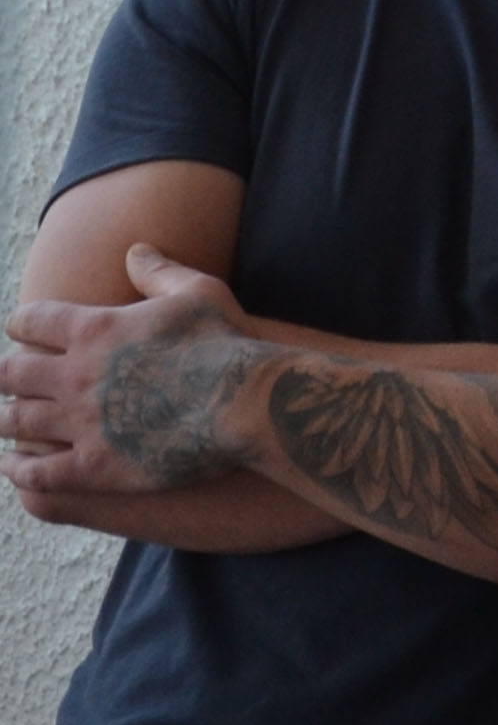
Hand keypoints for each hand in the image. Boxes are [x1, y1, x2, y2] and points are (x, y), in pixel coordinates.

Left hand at [1, 245, 270, 507]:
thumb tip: (135, 251)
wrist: (246, 403)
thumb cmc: (225, 343)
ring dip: (4, 420)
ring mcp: (81, 423)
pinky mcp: (94, 466)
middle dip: (5, 375)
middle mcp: (75, 376)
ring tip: (2, 421)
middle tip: (6, 378)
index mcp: (94, 330)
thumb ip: (159, 272)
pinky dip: (18, 469)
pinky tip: (12, 466)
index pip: (32, 321)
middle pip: (11, 374)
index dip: (21, 323)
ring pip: (16, 422)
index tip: (19, 329)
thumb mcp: (198, 292)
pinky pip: (37, 473)